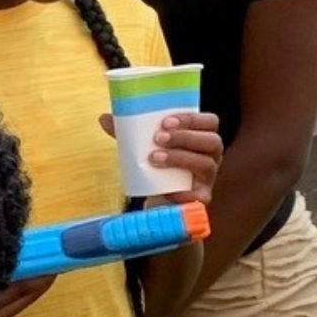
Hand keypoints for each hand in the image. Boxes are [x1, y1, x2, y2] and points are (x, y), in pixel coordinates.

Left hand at [98, 109, 223, 207]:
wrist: (156, 192)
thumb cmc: (155, 160)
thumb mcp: (143, 143)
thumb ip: (127, 131)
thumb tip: (103, 118)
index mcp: (202, 136)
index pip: (210, 122)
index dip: (191, 119)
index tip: (165, 121)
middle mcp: (211, 155)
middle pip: (213, 141)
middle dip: (185, 137)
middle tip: (158, 138)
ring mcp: (208, 177)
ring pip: (206, 164)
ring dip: (180, 158)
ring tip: (154, 158)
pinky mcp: (202, 197)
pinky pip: (201, 195)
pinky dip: (184, 191)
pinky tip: (167, 189)